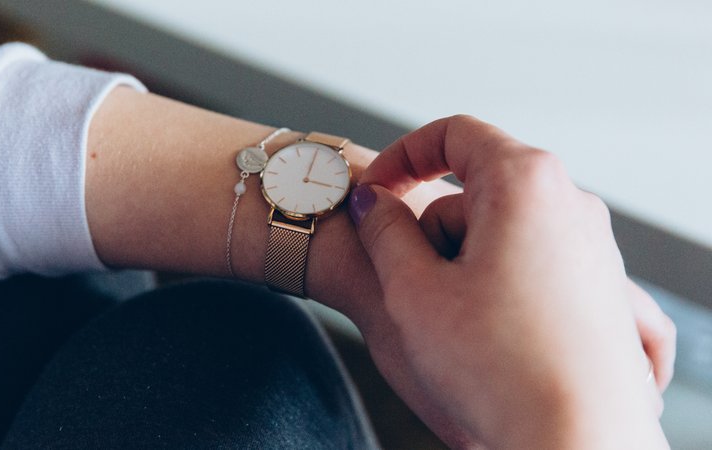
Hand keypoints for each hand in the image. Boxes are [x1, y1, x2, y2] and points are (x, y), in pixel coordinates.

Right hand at [348, 116, 670, 448]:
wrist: (576, 442)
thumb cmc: (501, 369)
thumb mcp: (412, 291)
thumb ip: (383, 229)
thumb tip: (373, 202)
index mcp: (525, 184)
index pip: (455, 133)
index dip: (402, 156)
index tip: (375, 192)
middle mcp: (570, 203)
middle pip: (477, 191)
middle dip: (433, 227)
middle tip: (408, 278)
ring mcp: (591, 247)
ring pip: (501, 232)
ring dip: (463, 264)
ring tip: (451, 322)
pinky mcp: (599, 288)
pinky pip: (530, 265)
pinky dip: (497, 285)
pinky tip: (486, 333)